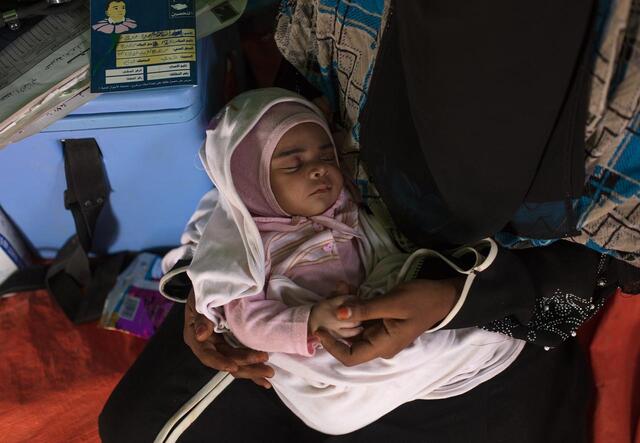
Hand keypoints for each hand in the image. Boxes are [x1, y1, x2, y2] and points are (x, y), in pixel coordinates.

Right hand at [184, 290, 274, 387]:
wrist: (212, 280)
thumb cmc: (204, 287)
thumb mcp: (199, 298)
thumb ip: (201, 318)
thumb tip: (200, 335)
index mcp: (195, 336)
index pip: (207, 354)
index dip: (220, 362)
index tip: (234, 366)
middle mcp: (208, 344)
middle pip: (226, 361)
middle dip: (246, 367)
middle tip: (266, 369)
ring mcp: (220, 345)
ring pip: (236, 362)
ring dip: (253, 370)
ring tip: (270, 374)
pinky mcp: (231, 343)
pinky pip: (242, 358)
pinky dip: (253, 367)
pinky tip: (265, 379)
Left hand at [315, 278, 462, 365]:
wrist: (444, 295)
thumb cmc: (421, 300)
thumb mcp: (392, 302)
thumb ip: (365, 309)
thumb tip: (338, 314)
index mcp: (383, 345)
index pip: (350, 357)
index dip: (331, 346)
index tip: (319, 328)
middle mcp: (380, 344)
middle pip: (348, 341)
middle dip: (335, 322)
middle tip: (329, 299)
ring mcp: (381, 333)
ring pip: (354, 327)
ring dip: (344, 310)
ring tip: (339, 289)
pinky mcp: (382, 322)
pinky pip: (362, 318)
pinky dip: (354, 305)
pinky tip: (349, 289)